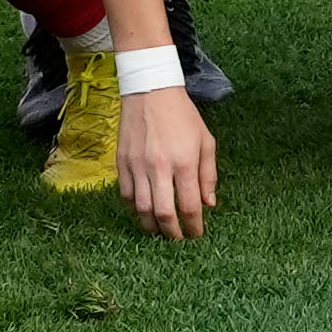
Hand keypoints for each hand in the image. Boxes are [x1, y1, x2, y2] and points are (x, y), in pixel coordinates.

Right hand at [116, 76, 218, 240]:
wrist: (151, 91)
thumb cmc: (183, 116)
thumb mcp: (206, 141)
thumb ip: (208, 175)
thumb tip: (209, 204)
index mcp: (185, 162)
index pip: (190, 206)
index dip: (194, 226)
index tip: (197, 234)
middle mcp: (160, 167)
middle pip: (163, 214)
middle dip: (172, 233)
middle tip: (178, 240)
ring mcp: (138, 166)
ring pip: (142, 210)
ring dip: (151, 226)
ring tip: (160, 231)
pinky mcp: (122, 163)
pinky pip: (127, 196)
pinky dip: (135, 209)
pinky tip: (144, 211)